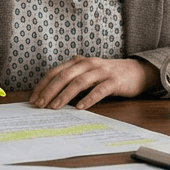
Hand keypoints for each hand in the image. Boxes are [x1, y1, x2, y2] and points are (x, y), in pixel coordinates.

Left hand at [28, 56, 159, 110]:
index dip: (43, 85)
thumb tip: (50, 97)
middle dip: (50, 91)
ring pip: (79, 82)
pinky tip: (80, 108)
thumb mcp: (87, 74)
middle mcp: (88, 64)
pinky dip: (88, 99)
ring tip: (55, 107)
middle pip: (64, 76)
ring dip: (65, 95)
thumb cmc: (107, 76)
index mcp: (78, 61)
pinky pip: (99, 90)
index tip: (33, 99)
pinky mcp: (114, 81)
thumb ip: (72, 80)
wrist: (136, 71)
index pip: (55, 72)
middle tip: (40, 105)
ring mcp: (101, 71)